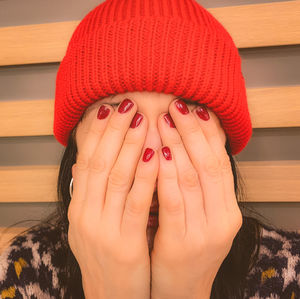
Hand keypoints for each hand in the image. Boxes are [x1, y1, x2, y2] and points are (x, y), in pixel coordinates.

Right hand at [68, 99, 157, 298]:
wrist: (110, 298)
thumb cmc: (108, 254)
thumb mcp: (94, 222)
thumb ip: (93, 192)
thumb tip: (89, 161)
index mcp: (79, 207)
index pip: (86, 160)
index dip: (97, 132)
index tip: (109, 108)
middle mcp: (85, 214)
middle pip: (99, 162)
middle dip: (113, 131)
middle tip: (126, 103)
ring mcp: (102, 229)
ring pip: (116, 177)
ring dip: (130, 146)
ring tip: (141, 120)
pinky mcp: (124, 244)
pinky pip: (136, 203)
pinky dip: (146, 176)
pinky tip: (156, 155)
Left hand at [150, 99, 242, 298]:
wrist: (179, 291)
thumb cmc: (185, 247)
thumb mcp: (199, 216)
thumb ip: (196, 185)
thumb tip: (185, 146)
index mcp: (228, 210)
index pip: (220, 161)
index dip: (208, 133)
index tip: (194, 108)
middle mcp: (223, 219)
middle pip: (209, 164)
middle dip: (192, 132)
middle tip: (177, 106)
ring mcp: (204, 232)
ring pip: (192, 178)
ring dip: (177, 146)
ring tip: (162, 121)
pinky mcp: (182, 244)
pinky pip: (173, 201)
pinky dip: (165, 174)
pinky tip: (156, 153)